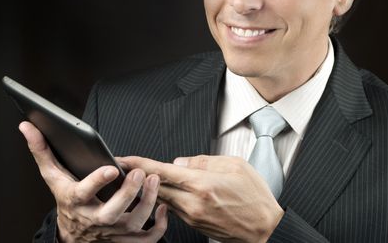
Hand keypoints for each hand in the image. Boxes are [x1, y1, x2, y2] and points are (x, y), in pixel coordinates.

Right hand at [19, 121, 167, 242]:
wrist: (73, 236)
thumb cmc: (67, 201)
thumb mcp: (53, 177)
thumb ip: (42, 151)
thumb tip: (28, 126)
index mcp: (77, 202)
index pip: (84, 193)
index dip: (97, 182)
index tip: (111, 168)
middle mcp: (95, 220)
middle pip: (113, 213)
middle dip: (129, 193)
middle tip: (141, 173)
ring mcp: (112, 232)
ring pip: (133, 224)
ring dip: (148, 203)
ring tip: (155, 180)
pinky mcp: (127, 240)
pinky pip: (148, 239)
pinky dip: (160, 225)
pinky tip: (164, 207)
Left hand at [121, 155, 283, 242]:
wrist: (265, 228)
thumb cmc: (255, 196)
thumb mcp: (235, 166)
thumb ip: (204, 161)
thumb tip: (179, 162)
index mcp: (201, 184)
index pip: (161, 171)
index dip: (138, 164)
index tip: (122, 159)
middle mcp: (192, 203)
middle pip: (155, 187)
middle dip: (137, 176)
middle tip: (124, 167)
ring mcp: (191, 216)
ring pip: (162, 199)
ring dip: (150, 188)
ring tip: (141, 176)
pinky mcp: (194, 225)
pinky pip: (173, 208)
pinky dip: (165, 197)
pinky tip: (165, 190)